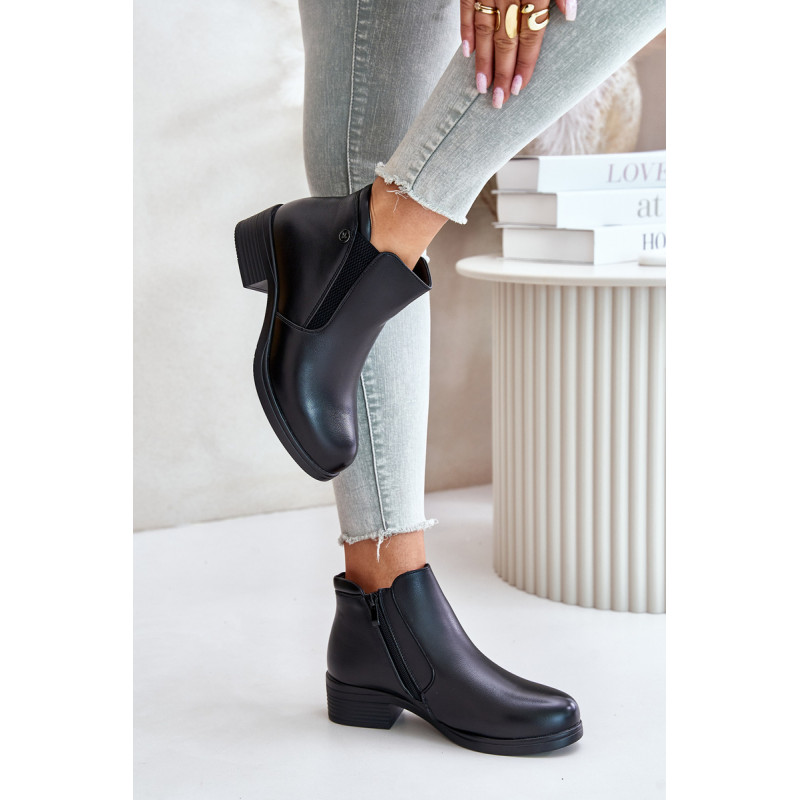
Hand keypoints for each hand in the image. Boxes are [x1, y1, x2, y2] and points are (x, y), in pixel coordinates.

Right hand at [461, 0, 576, 107]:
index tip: (518, 88)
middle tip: (498, 99)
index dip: (524, 63)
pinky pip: (467, 8)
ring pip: (485, 29)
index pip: (530, 35)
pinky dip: (466, 30)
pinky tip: (468, 53)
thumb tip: (570, 15)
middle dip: (502, 72)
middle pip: (506, 39)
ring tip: (481, 86)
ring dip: (483, 60)